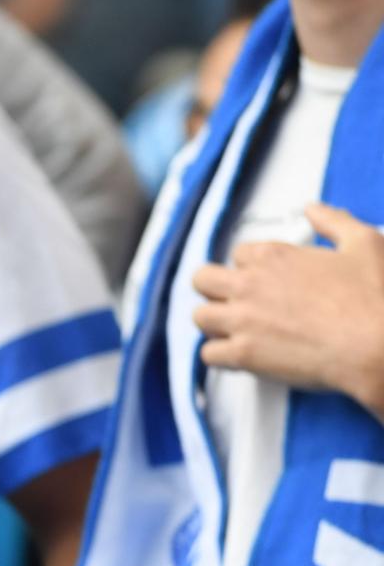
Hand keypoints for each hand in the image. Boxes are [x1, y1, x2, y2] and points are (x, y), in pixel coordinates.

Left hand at [193, 203, 383, 417]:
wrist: (377, 344)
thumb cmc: (375, 296)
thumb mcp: (363, 242)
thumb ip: (333, 221)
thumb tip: (312, 209)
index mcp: (273, 256)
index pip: (239, 254)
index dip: (251, 266)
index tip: (265, 279)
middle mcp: (250, 285)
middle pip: (203, 279)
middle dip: (214, 288)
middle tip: (234, 301)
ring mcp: (242, 320)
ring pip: (200, 317)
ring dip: (214, 322)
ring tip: (235, 329)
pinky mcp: (243, 353)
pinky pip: (207, 354)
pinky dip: (219, 356)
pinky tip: (238, 356)